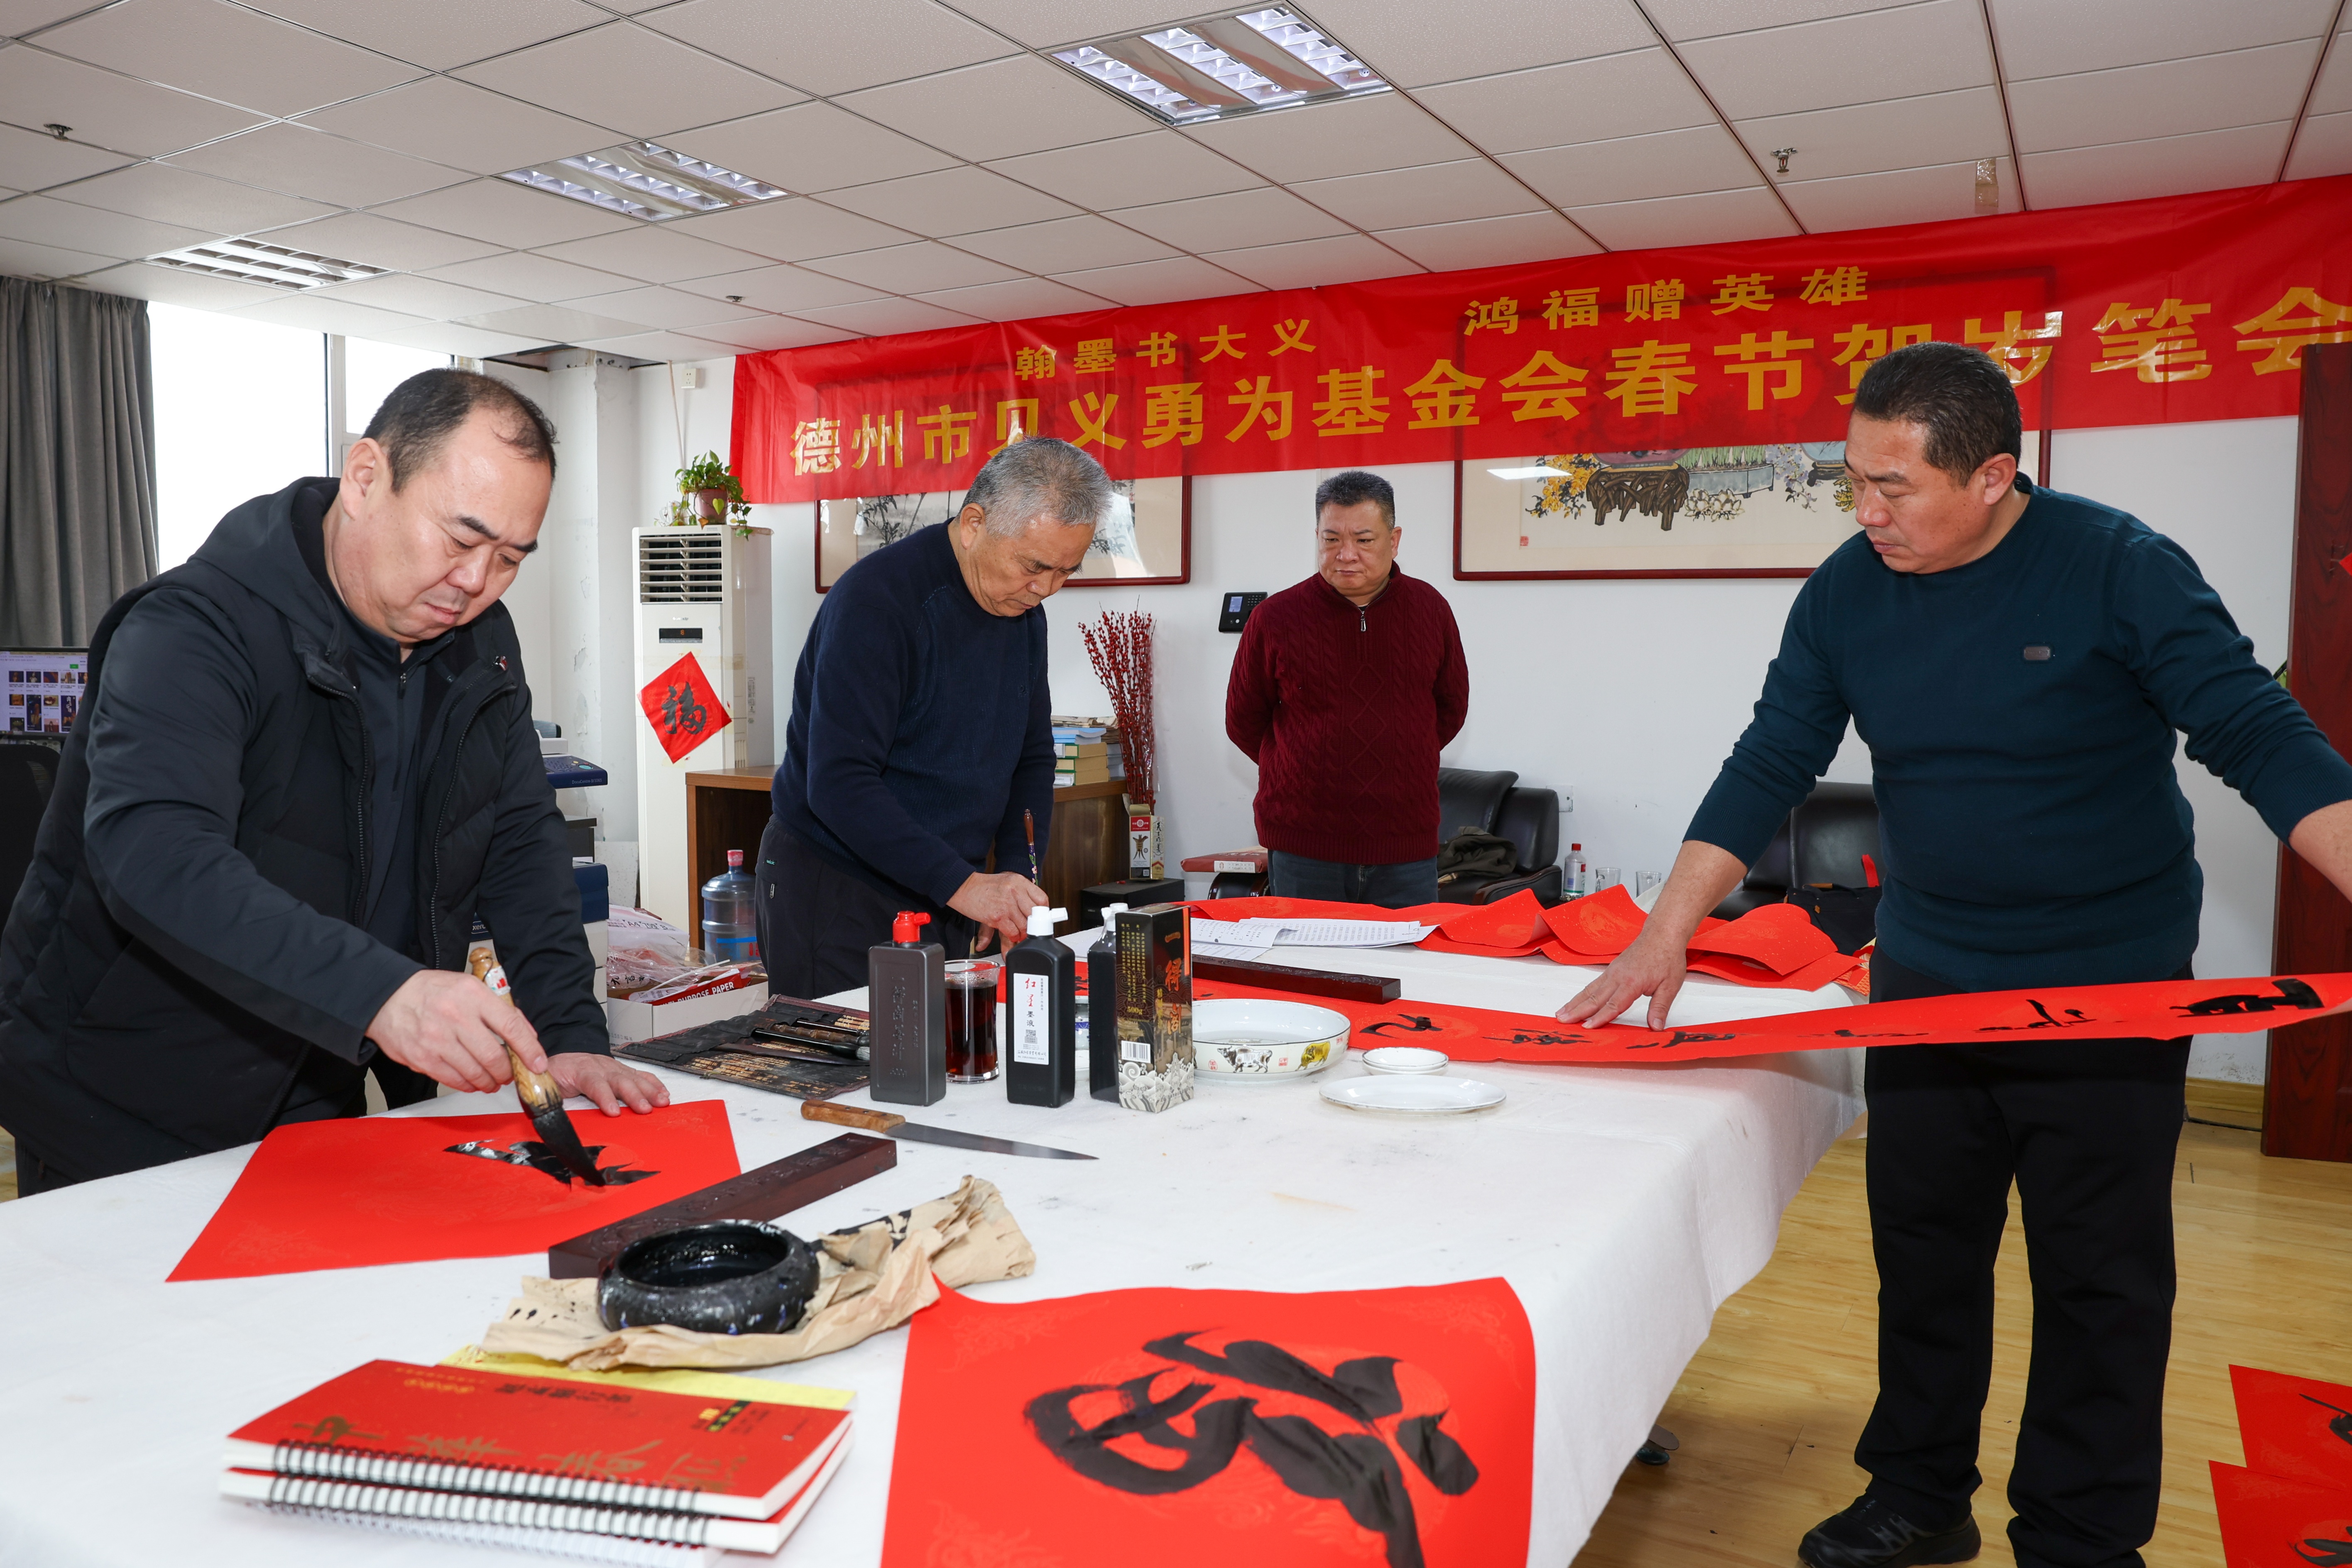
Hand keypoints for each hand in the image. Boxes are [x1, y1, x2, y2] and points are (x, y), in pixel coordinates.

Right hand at [367, 968, 544, 1092]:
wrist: (388, 997)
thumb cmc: (433, 992)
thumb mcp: (471, 988)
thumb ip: (501, 1010)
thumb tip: (528, 1036)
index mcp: (473, 996)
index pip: (511, 1027)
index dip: (529, 1050)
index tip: (538, 1064)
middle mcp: (456, 1018)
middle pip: (494, 1056)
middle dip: (507, 1072)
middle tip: (509, 1075)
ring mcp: (437, 1040)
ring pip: (475, 1073)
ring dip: (489, 1082)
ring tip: (492, 1081)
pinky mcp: (422, 1058)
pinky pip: (454, 1080)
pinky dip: (468, 1085)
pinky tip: (472, 1082)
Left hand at [549, 1053, 670, 1114]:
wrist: (563, 1058)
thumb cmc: (555, 1075)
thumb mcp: (545, 1085)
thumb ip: (548, 1097)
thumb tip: (546, 1112)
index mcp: (579, 1071)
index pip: (594, 1083)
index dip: (604, 1097)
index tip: (613, 1111)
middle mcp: (600, 1067)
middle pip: (619, 1080)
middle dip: (634, 1095)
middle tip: (644, 1109)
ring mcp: (613, 1067)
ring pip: (633, 1077)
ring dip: (649, 1090)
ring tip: (661, 1102)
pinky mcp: (622, 1070)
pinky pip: (640, 1075)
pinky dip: (653, 1084)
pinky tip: (663, 1093)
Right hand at [949, 871, 1047, 952]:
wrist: (963, 886)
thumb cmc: (985, 886)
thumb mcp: (1007, 882)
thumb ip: (1022, 894)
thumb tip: (1036, 911)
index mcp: (1020, 882)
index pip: (1041, 900)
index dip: (1043, 912)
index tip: (1040, 918)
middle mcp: (1015, 891)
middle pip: (1034, 914)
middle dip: (1032, 925)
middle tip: (1029, 929)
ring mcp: (1006, 904)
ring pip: (1024, 925)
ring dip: (1022, 933)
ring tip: (1018, 933)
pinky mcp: (997, 916)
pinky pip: (1012, 932)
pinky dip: (1012, 936)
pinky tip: (1010, 933)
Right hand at [1554, 839, 1749, 1029]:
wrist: (1662, 934)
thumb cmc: (1667, 958)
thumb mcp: (1670, 985)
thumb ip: (1660, 1007)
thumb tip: (1656, 1028)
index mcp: (1632, 982)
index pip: (1613, 1004)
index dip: (1600, 1017)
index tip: (1587, 1027)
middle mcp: (1617, 977)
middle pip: (1594, 998)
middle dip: (1577, 1011)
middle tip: (1561, 1021)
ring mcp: (1612, 972)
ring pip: (1590, 990)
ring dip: (1574, 1002)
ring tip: (1561, 1013)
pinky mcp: (1611, 970)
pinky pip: (1593, 984)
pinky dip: (1581, 994)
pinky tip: (1576, 1001)